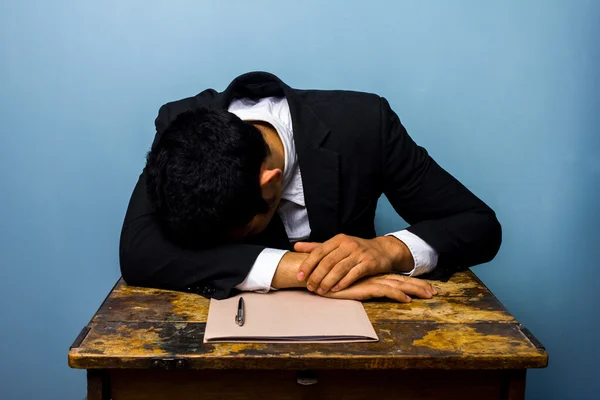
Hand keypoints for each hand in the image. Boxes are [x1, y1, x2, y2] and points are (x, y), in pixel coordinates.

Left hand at [294, 234, 413, 293]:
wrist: (382, 250)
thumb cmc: (356, 249)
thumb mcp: (337, 245)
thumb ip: (316, 247)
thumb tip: (295, 246)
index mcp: (338, 239)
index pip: (318, 251)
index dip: (307, 264)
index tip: (300, 276)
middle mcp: (348, 244)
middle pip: (328, 261)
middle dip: (316, 276)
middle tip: (310, 287)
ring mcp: (359, 253)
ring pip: (339, 269)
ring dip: (328, 281)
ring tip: (320, 291)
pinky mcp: (368, 263)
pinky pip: (353, 274)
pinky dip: (343, 282)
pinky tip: (335, 289)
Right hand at [319, 274, 436, 301]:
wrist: (316, 274)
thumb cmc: (329, 278)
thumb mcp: (346, 281)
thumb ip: (355, 280)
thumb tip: (362, 284)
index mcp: (372, 274)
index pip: (395, 277)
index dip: (411, 281)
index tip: (426, 286)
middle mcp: (374, 276)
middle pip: (401, 279)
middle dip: (419, 285)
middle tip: (435, 291)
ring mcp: (370, 280)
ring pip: (397, 284)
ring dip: (415, 289)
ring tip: (430, 294)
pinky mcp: (364, 286)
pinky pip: (385, 290)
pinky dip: (397, 294)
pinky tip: (407, 299)